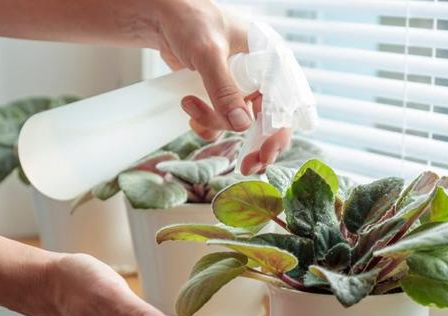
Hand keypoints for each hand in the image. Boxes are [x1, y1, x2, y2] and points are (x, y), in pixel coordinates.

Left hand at [153, 0, 290, 174]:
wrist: (162, 17)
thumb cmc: (190, 21)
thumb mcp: (208, 53)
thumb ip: (224, 88)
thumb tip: (242, 125)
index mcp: (270, 60)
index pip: (285, 103)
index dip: (279, 132)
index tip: (266, 154)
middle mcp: (261, 77)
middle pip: (268, 121)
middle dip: (254, 144)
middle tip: (247, 166)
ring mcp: (241, 88)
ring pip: (238, 125)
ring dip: (215, 124)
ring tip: (190, 105)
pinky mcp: (222, 95)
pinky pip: (221, 122)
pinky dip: (205, 123)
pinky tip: (189, 105)